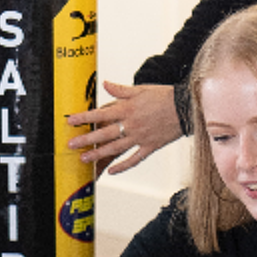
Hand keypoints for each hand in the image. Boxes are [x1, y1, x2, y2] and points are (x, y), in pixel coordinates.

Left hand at [66, 82, 182, 175]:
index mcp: (128, 109)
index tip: (70, 121)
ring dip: (98, 154)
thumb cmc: (164, 96)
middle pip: (104, 134)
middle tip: (71, 145)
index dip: (84, 117)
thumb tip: (105, 84)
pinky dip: (123, 167)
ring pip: (115, 148)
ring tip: (84, 158)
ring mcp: (140, 137)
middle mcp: (131, 125)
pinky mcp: (150, 146)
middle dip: (86, 139)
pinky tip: (112, 171)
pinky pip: (134, 159)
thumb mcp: (141, 89)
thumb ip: (121, 90)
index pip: (100, 113)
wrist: (186, 107)